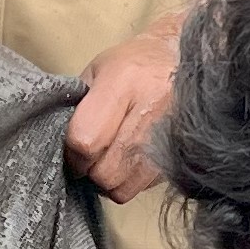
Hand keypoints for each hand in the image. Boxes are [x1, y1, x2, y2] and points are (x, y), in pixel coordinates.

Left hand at [62, 12, 183, 201]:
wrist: (190, 60)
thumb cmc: (134, 65)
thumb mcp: (99, 71)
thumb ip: (77, 106)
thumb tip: (59, 147)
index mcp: (124, 81)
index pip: (85, 139)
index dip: (72, 153)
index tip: (72, 150)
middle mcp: (152, 109)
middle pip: (105, 171)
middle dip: (90, 170)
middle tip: (91, 156)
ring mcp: (173, 136)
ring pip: (123, 187)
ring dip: (110, 180)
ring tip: (111, 158)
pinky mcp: (182, 157)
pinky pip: (142, 188)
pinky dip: (130, 181)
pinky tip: (131, 160)